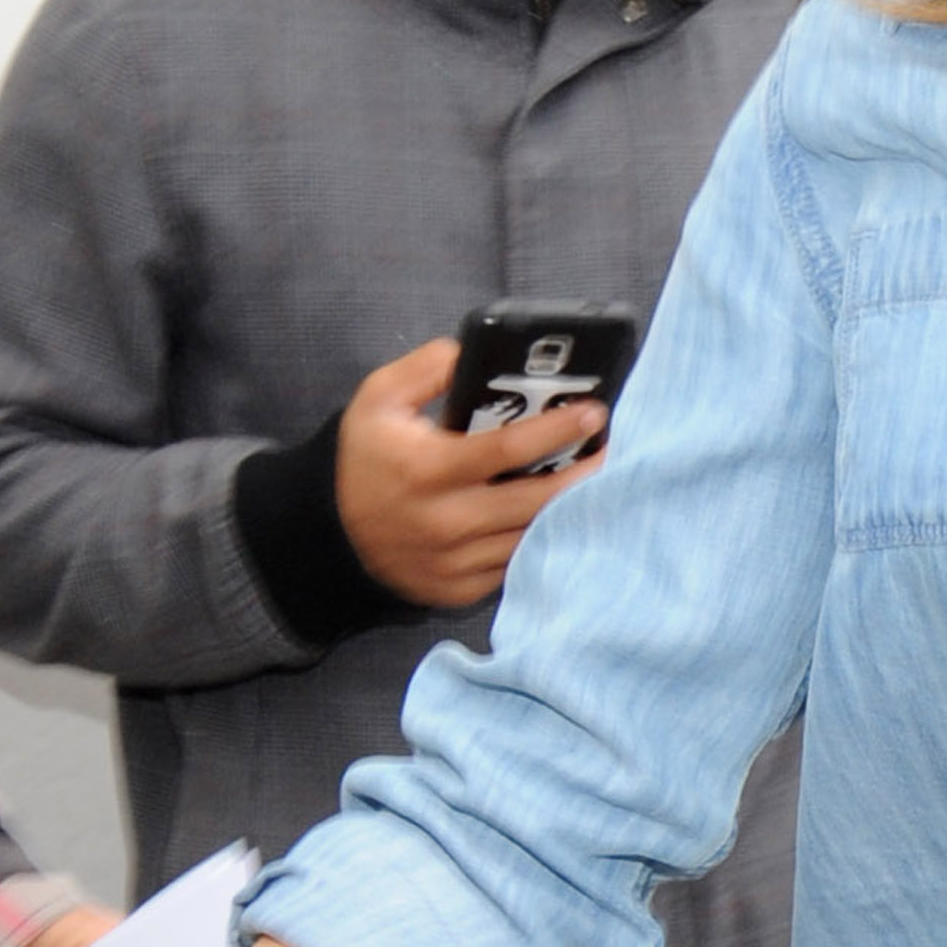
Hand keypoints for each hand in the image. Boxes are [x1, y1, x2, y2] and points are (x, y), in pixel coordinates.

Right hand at [332, 336, 603, 609]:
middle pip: (536, 501)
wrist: (333, 534)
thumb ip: (427, 369)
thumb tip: (474, 356)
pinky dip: (540, 541)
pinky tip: (559, 518)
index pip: (508, 450)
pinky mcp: (461, 590)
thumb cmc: (364, 459)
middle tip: (614, 453)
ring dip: (568, 511)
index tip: (594, 414)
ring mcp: (456, 562)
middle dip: (583, 476)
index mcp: (428, 470)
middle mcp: (446, 521)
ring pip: (532, 537)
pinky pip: (515, 564)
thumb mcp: (379, 399)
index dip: (558, 430)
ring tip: (596, 482)